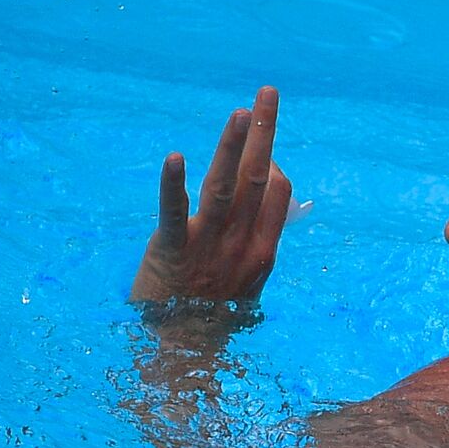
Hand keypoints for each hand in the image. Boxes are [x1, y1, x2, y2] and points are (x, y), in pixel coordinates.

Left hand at [130, 86, 293, 303]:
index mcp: (261, 252)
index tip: (261, 147)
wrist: (179, 354)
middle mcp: (239, 245)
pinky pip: (174, 212)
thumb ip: (257, 242)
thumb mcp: (245, 283)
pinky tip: (176, 157)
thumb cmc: (208, 315)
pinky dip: (174, 183)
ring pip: (225, 186)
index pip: (277, 193)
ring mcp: (207, 247)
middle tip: (266, 93)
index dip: (272, 163)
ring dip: (232, 145)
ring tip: (241, 112)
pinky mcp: (171, 250)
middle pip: (258, 178)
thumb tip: (275, 206)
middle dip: (264, 132)